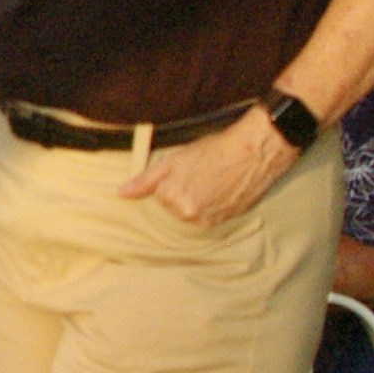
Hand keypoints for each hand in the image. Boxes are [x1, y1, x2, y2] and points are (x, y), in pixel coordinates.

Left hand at [121, 111, 299, 225]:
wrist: (252, 153)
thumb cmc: (213, 151)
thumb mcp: (173, 160)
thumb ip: (145, 180)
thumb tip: (121, 194)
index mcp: (172, 200)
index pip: (161, 194)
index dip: (172, 178)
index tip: (187, 167)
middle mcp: (189, 216)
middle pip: (175, 206)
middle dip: (183, 190)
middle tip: (201, 172)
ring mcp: (209, 221)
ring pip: (192, 211)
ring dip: (198, 199)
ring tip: (213, 180)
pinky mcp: (226, 222)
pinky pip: (210, 216)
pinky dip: (212, 205)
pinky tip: (222, 189)